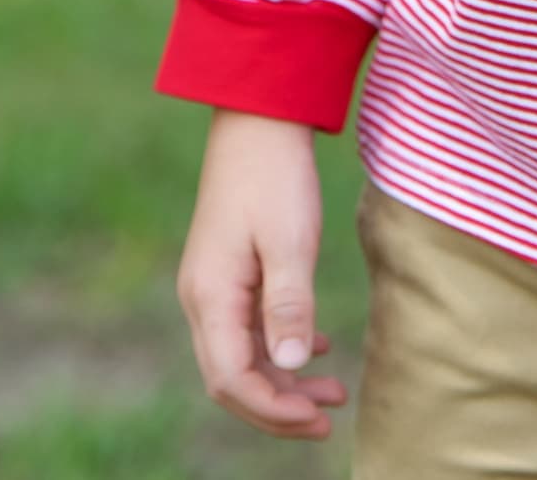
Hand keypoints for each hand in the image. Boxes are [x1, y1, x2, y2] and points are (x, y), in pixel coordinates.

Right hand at [175, 108, 349, 440]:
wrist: (259, 117)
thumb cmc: (275, 175)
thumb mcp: (289, 239)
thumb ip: (288, 303)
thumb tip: (289, 364)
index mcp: (211, 297)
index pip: (231, 380)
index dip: (272, 410)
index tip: (317, 419)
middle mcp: (203, 299)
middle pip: (233, 378)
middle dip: (278, 406)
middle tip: (328, 418)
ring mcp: (214, 285)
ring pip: (244, 354)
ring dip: (284, 378)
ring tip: (333, 392)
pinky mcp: (230, 270)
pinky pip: (249, 327)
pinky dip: (281, 345)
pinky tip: (315, 346)